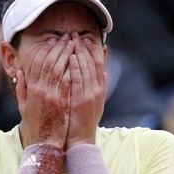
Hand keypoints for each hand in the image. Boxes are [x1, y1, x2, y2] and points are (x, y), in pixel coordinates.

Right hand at [17, 34, 73, 148]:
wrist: (44, 144)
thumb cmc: (35, 127)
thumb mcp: (23, 108)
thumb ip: (22, 89)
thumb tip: (20, 73)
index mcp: (31, 90)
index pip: (36, 64)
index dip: (44, 51)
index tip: (52, 41)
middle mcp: (40, 90)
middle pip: (49, 63)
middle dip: (58, 48)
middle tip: (66, 36)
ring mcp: (52, 96)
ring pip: (59, 69)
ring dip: (66, 54)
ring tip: (73, 43)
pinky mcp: (63, 102)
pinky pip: (68, 81)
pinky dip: (72, 69)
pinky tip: (78, 59)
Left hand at [66, 31, 106, 148]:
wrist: (81, 140)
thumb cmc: (83, 123)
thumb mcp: (95, 104)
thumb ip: (99, 87)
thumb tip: (102, 72)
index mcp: (99, 89)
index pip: (98, 64)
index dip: (92, 50)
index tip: (85, 38)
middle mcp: (97, 89)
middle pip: (92, 63)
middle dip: (83, 47)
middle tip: (75, 33)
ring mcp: (90, 94)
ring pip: (86, 68)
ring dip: (78, 52)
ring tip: (72, 39)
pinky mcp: (82, 100)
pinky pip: (78, 80)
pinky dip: (75, 68)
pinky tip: (70, 57)